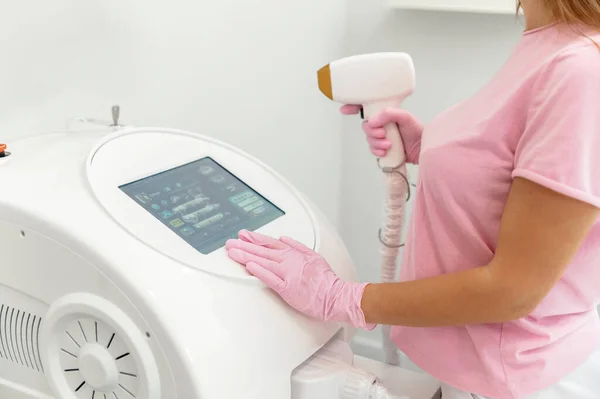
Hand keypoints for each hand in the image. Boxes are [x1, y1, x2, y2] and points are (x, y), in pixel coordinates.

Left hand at [226, 230, 374, 329]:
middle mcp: (288, 261)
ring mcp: (287, 274)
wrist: (335, 295)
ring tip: (233, 252)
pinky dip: (259, 271)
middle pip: (262, 251)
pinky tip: (249, 266)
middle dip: (244, 245)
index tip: (243, 235)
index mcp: (294, 254)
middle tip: (230, 243)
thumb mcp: (313, 255)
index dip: (255, 238)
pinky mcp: (287, 288)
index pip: (270, 244)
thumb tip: (284, 238)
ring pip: (262, 262)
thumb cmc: (326, 280)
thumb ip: (297, 246)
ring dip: (246, 255)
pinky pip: (270, 278)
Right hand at [341, 104, 423, 162]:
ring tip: (388, 144)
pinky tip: (385, 152)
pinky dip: (377, 151)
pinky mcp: (383, 149)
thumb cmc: (418, 131)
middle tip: (382, 134)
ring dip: (376, 143)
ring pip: (368, 139)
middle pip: (366, 126)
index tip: (345, 110)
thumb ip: (390, 114)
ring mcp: (382, 137)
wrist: (423, 149)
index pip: (366, 107)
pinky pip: (372, 150)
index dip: (353, 107)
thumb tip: (374, 120)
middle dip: (371, 132)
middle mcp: (382, 124)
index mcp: (385, 113)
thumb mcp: (406, 117)